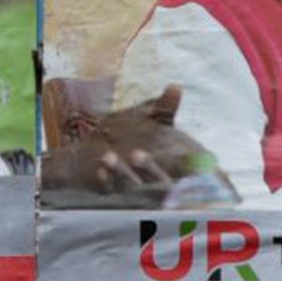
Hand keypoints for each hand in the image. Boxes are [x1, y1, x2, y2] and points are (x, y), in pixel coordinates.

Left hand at [39, 84, 215, 207]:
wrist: (97, 157)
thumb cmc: (138, 139)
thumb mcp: (155, 125)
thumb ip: (165, 110)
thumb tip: (175, 87)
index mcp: (170, 170)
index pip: (181, 173)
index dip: (184, 167)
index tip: (184, 157)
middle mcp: (154, 184)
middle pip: (156, 184)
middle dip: (147, 169)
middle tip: (136, 153)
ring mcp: (133, 191)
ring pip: (131, 188)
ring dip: (120, 173)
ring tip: (107, 156)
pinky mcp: (111, 193)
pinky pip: (109, 193)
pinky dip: (106, 182)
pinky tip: (101, 170)